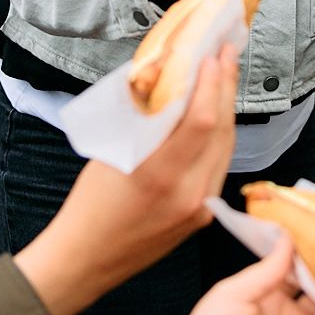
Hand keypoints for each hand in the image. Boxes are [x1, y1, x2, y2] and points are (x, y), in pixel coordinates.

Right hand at [14, 50, 237, 314]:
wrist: (88, 259)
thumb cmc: (89, 204)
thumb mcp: (110, 152)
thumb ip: (143, 117)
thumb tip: (163, 76)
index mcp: (160, 176)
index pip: (202, 121)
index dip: (212, 83)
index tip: (212, 56)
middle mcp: (189, 194)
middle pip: (222, 131)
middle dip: (226, 88)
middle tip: (225, 55)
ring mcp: (201, 208)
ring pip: (226, 149)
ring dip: (226, 111)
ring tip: (223, 78)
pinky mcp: (203, 215)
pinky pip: (218, 167)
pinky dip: (219, 138)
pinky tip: (215, 117)